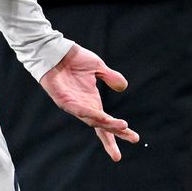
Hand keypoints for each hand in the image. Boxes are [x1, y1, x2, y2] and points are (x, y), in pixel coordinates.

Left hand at [40, 44, 139, 160]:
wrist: (56, 51)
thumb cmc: (74, 59)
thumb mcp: (97, 66)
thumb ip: (110, 77)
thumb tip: (123, 87)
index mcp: (92, 101)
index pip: (106, 122)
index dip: (119, 131)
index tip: (135, 139)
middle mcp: (84, 107)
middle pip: (102, 126)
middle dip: (116, 134)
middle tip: (134, 139)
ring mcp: (74, 105)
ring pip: (92, 120)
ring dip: (108, 124)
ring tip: (123, 126)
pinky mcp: (63, 100)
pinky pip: (79, 110)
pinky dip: (91, 115)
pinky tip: (102, 118)